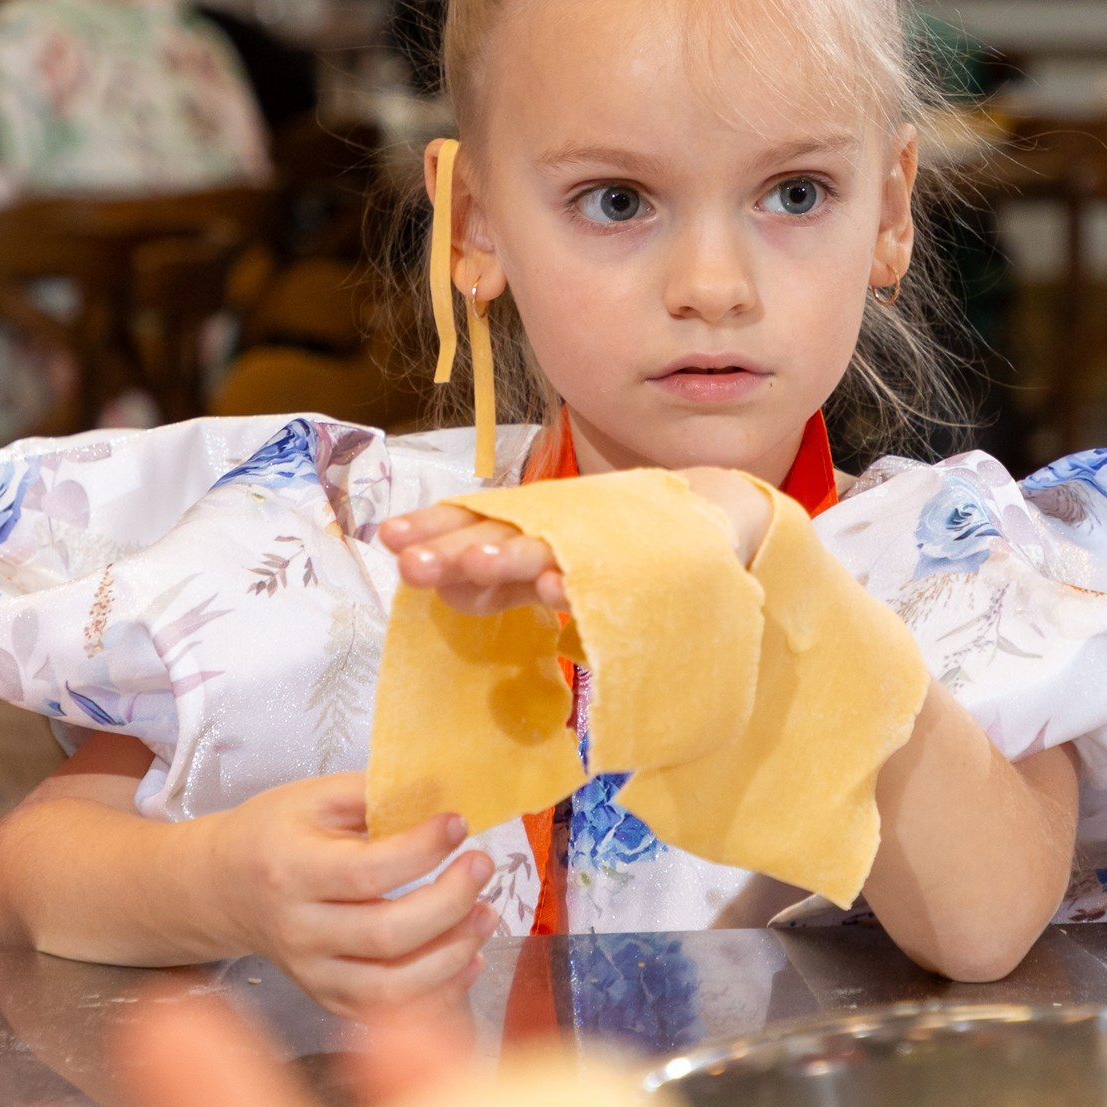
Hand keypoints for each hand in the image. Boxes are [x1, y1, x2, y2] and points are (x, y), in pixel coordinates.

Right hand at [200, 777, 496, 1017]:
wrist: (225, 888)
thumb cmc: (275, 834)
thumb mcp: (314, 797)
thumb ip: (376, 794)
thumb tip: (444, 795)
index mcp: (292, 871)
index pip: (367, 871)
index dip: (423, 850)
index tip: (458, 824)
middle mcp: (300, 930)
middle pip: (387, 933)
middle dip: (450, 901)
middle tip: (482, 866)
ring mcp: (313, 973)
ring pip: (393, 985)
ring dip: (453, 953)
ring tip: (486, 914)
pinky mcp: (328, 998)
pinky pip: (390, 1008)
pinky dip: (440, 990)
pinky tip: (470, 957)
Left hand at [378, 468, 774, 615]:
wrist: (716, 510)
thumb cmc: (622, 540)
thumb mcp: (549, 556)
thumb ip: (501, 581)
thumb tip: (446, 595)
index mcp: (528, 524)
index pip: (469, 522)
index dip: (431, 532)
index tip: (391, 542)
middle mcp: (556, 526)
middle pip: (493, 532)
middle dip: (451, 547)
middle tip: (409, 561)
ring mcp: (596, 542)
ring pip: (542, 549)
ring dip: (508, 556)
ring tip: (473, 563)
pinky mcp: (638, 561)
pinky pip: (602, 575)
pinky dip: (581, 581)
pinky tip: (557, 590)